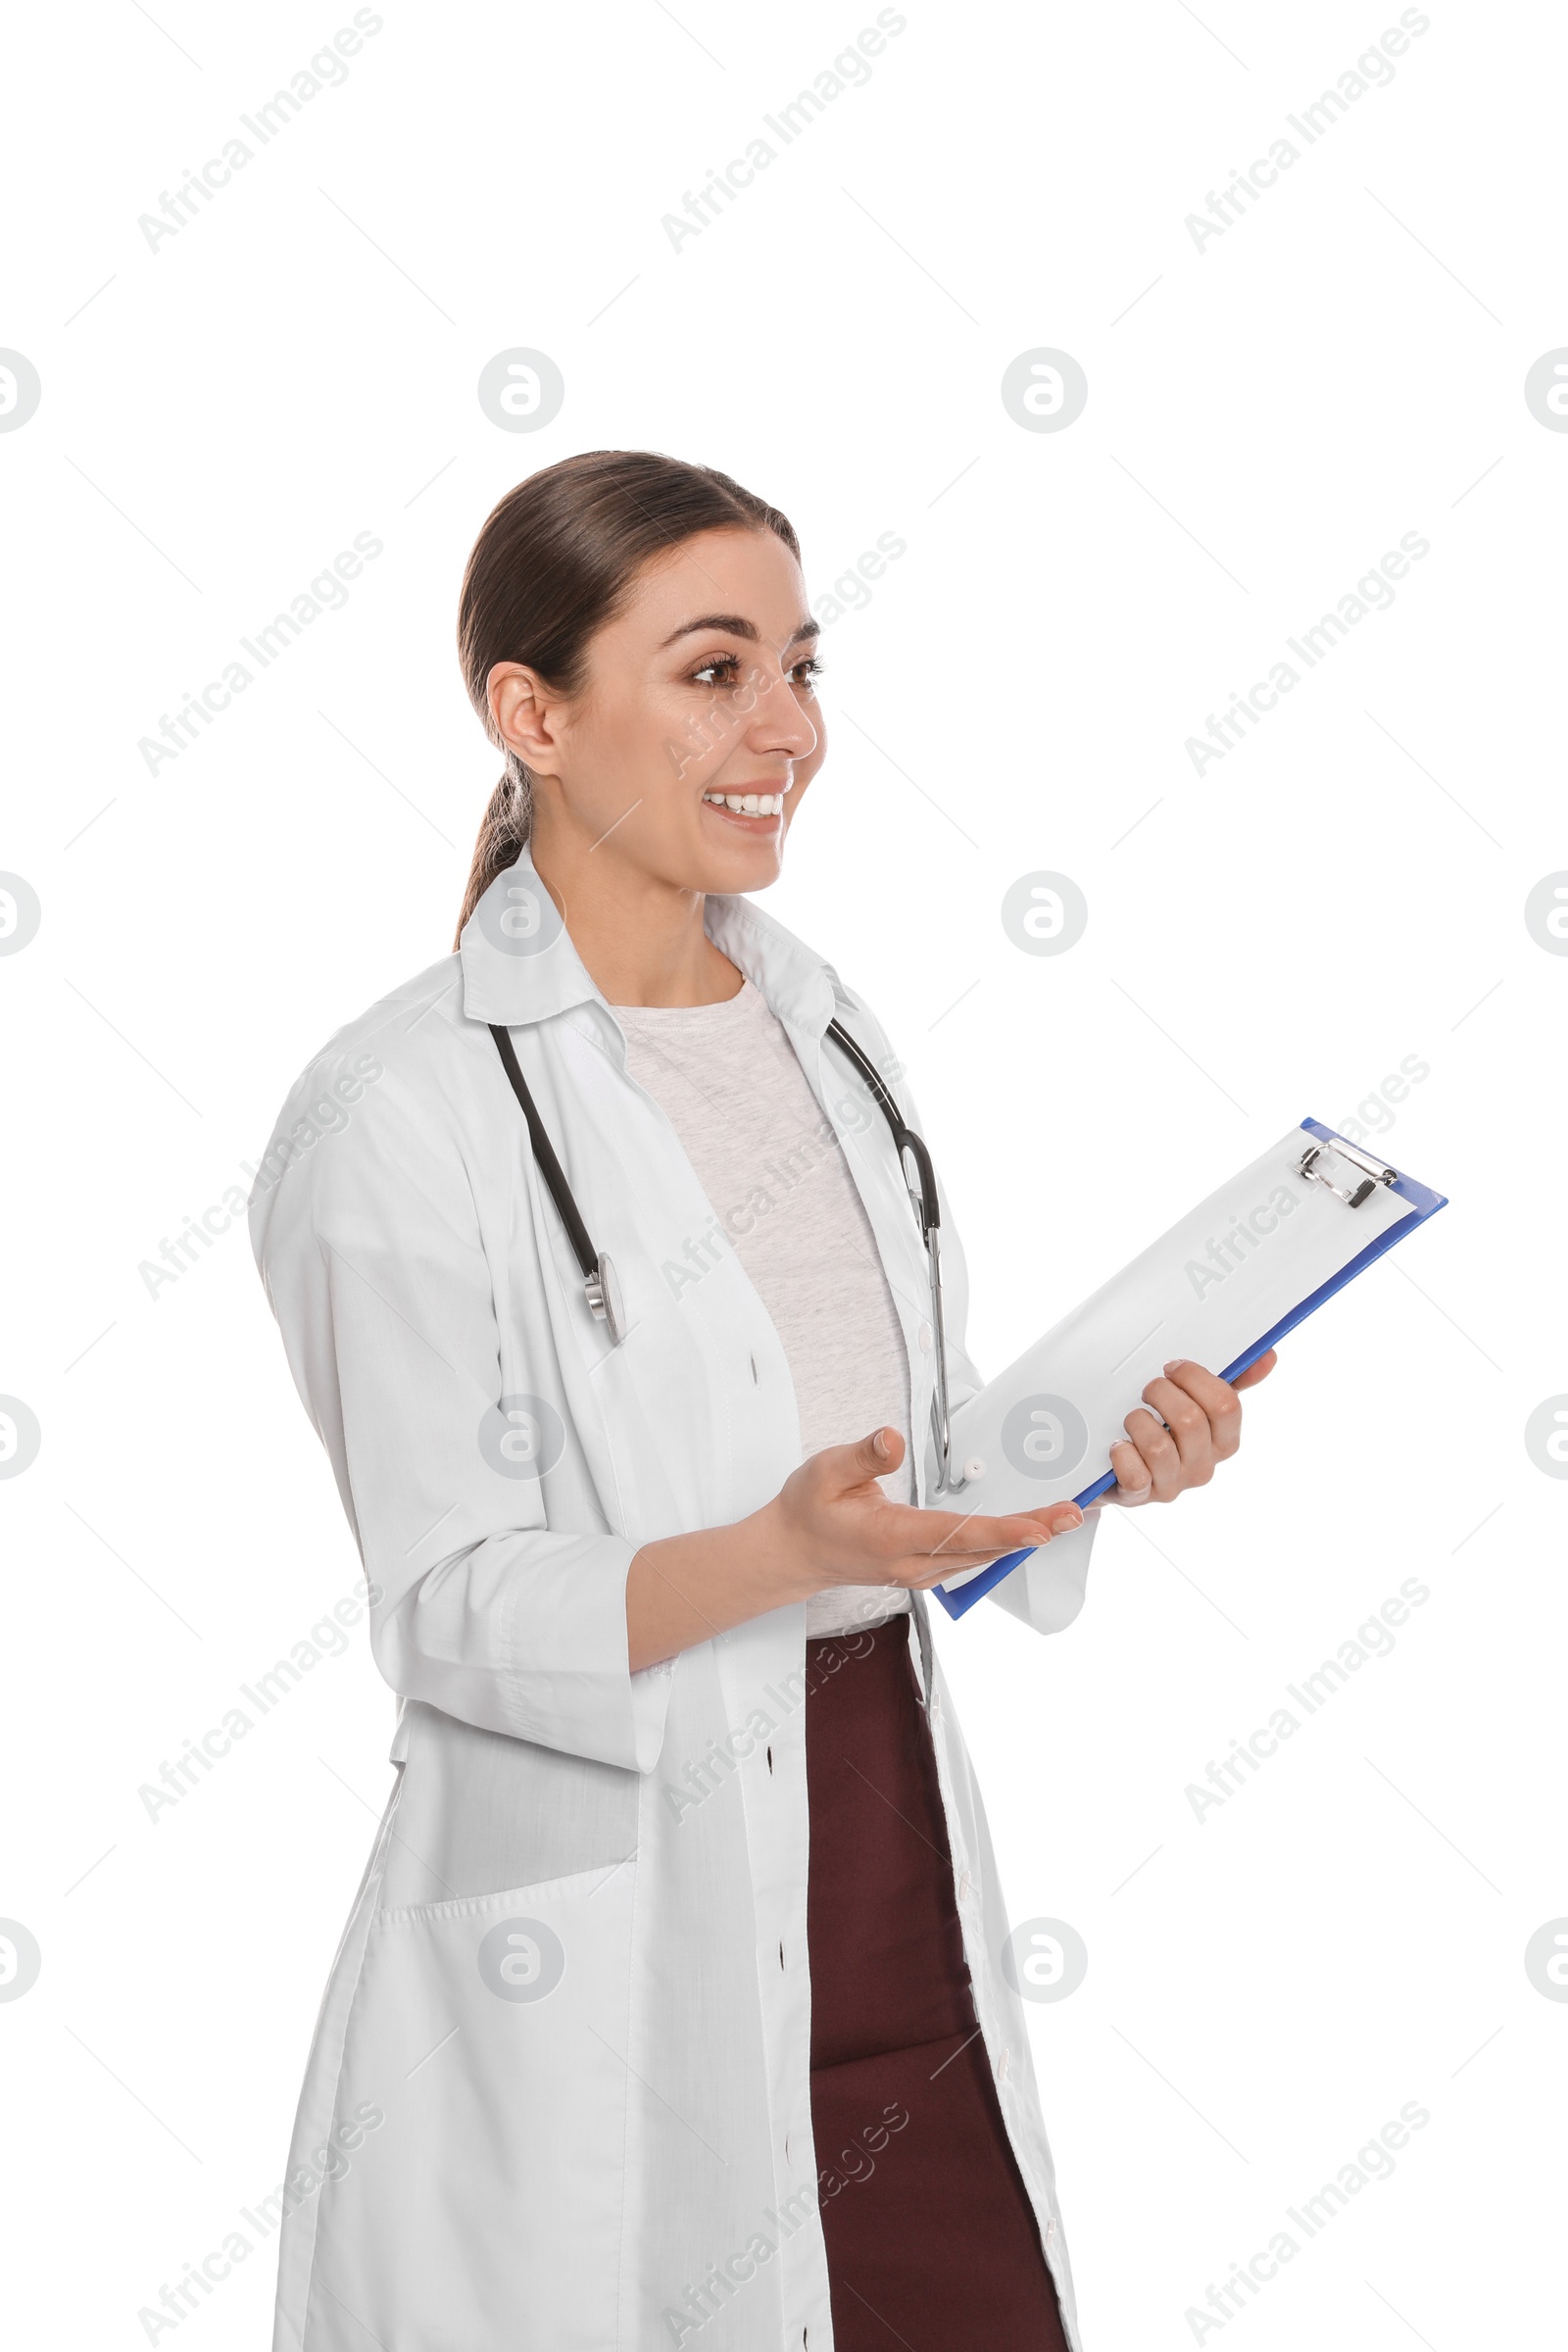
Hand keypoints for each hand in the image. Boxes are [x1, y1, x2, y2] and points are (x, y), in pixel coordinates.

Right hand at [758, 1425, 1086, 1598]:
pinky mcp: (926, 1569)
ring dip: (1025, 1537)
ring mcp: (921, 1572)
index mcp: (891, 1538)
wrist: (792, 1554)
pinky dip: (1006, 1543)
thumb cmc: (808, 1512)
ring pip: (984, 1557)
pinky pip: (974, 1558)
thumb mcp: (825, 1472)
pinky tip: (1030, 1529)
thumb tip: (893, 1438)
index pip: (957, 1534)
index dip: (1004, 1531)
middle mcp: (912, 1563)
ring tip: (1066, 1517)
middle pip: (983, 1549)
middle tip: (1075, 1513)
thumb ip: (864, 1456)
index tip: (1042, 1528)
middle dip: (1033, 1530)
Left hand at [1102, 1352, 1274, 1506]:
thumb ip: (1232, 1381)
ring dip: (1138, 1421)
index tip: (1173, 1368)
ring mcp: (1173, 1483)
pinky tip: (1120, 1445)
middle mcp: (1203, 1466)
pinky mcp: (1142, 1495)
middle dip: (1161, 1392)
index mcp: (1224, 1441)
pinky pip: (1134, 1474)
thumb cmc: (1166, 1431)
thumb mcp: (1200, 1404)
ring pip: (1158, 1445)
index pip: (1226, 1406)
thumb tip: (1267, 1357)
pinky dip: (1122, 1453)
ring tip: (1133, 1420)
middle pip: (1190, 1420)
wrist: (1123, 1471)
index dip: (1195, 1378)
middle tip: (1148, 1390)